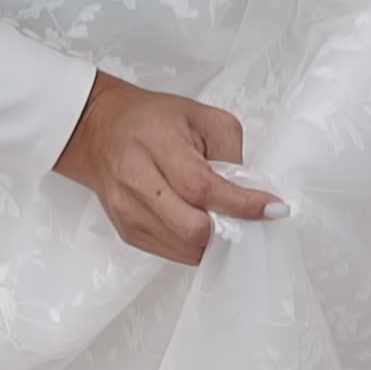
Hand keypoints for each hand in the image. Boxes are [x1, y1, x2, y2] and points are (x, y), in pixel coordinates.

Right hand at [54, 71, 286, 264]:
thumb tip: (250, 192)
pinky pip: (171, 252)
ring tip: (225, 221)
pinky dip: (195, 246)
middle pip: (192, 227)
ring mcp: (127, 211)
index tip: (273, 209)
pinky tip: (203, 227)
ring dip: (214, 241)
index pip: (204, 187)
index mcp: (155, 144)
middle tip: (246, 219)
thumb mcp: (201, 117)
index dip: (242, 204)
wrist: (97, 130)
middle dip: (228, 228)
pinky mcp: (126, 230)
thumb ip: (231, 152)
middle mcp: (136, 180)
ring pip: (184, 246)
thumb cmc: (152, 120)